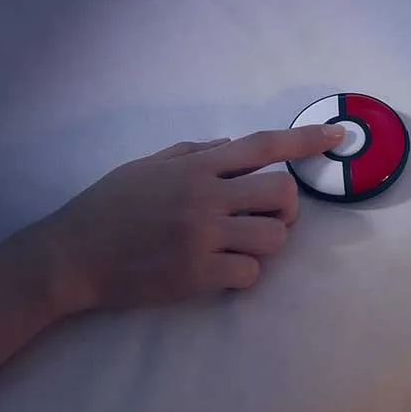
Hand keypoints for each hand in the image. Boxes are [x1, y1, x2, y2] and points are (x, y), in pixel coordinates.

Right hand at [28, 124, 346, 314]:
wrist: (72, 255)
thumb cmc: (107, 206)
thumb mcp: (146, 165)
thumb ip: (193, 152)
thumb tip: (232, 145)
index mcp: (195, 166)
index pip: (262, 146)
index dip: (306, 140)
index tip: (338, 137)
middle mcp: (205, 197)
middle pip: (283, 194)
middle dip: (287, 208)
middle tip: (266, 217)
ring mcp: (202, 237)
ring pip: (274, 238)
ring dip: (267, 243)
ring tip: (240, 246)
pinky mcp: (197, 275)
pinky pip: (250, 274)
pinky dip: (243, 274)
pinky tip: (221, 270)